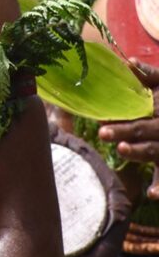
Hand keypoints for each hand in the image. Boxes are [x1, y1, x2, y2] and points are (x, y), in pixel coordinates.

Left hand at [99, 60, 158, 198]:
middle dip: (124, 132)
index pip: (138, 112)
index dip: (121, 115)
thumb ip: (150, 75)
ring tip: (122, 150)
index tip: (102, 117)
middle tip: (102, 133)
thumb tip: (129, 62)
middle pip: (144, 129)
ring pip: (156, 151)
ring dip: (140, 152)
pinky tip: (152, 194)